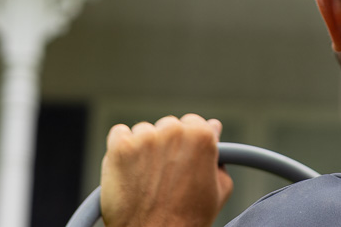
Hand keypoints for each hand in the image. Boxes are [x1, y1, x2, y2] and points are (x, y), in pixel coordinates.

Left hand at [101, 114, 233, 226]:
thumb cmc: (187, 220)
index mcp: (202, 136)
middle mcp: (174, 131)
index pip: (194, 123)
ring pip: (144, 131)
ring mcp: (146, 137)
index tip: (183, 156)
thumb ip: (221, 161)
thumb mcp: (219, 192)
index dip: (189, 142)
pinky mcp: (120, 146)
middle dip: (167, 144)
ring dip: (144, 147)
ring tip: (146, 177)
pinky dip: (121, 148)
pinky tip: (128, 169)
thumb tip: (216, 142)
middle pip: (169, 125)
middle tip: (165, 173)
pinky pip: (119, 134)